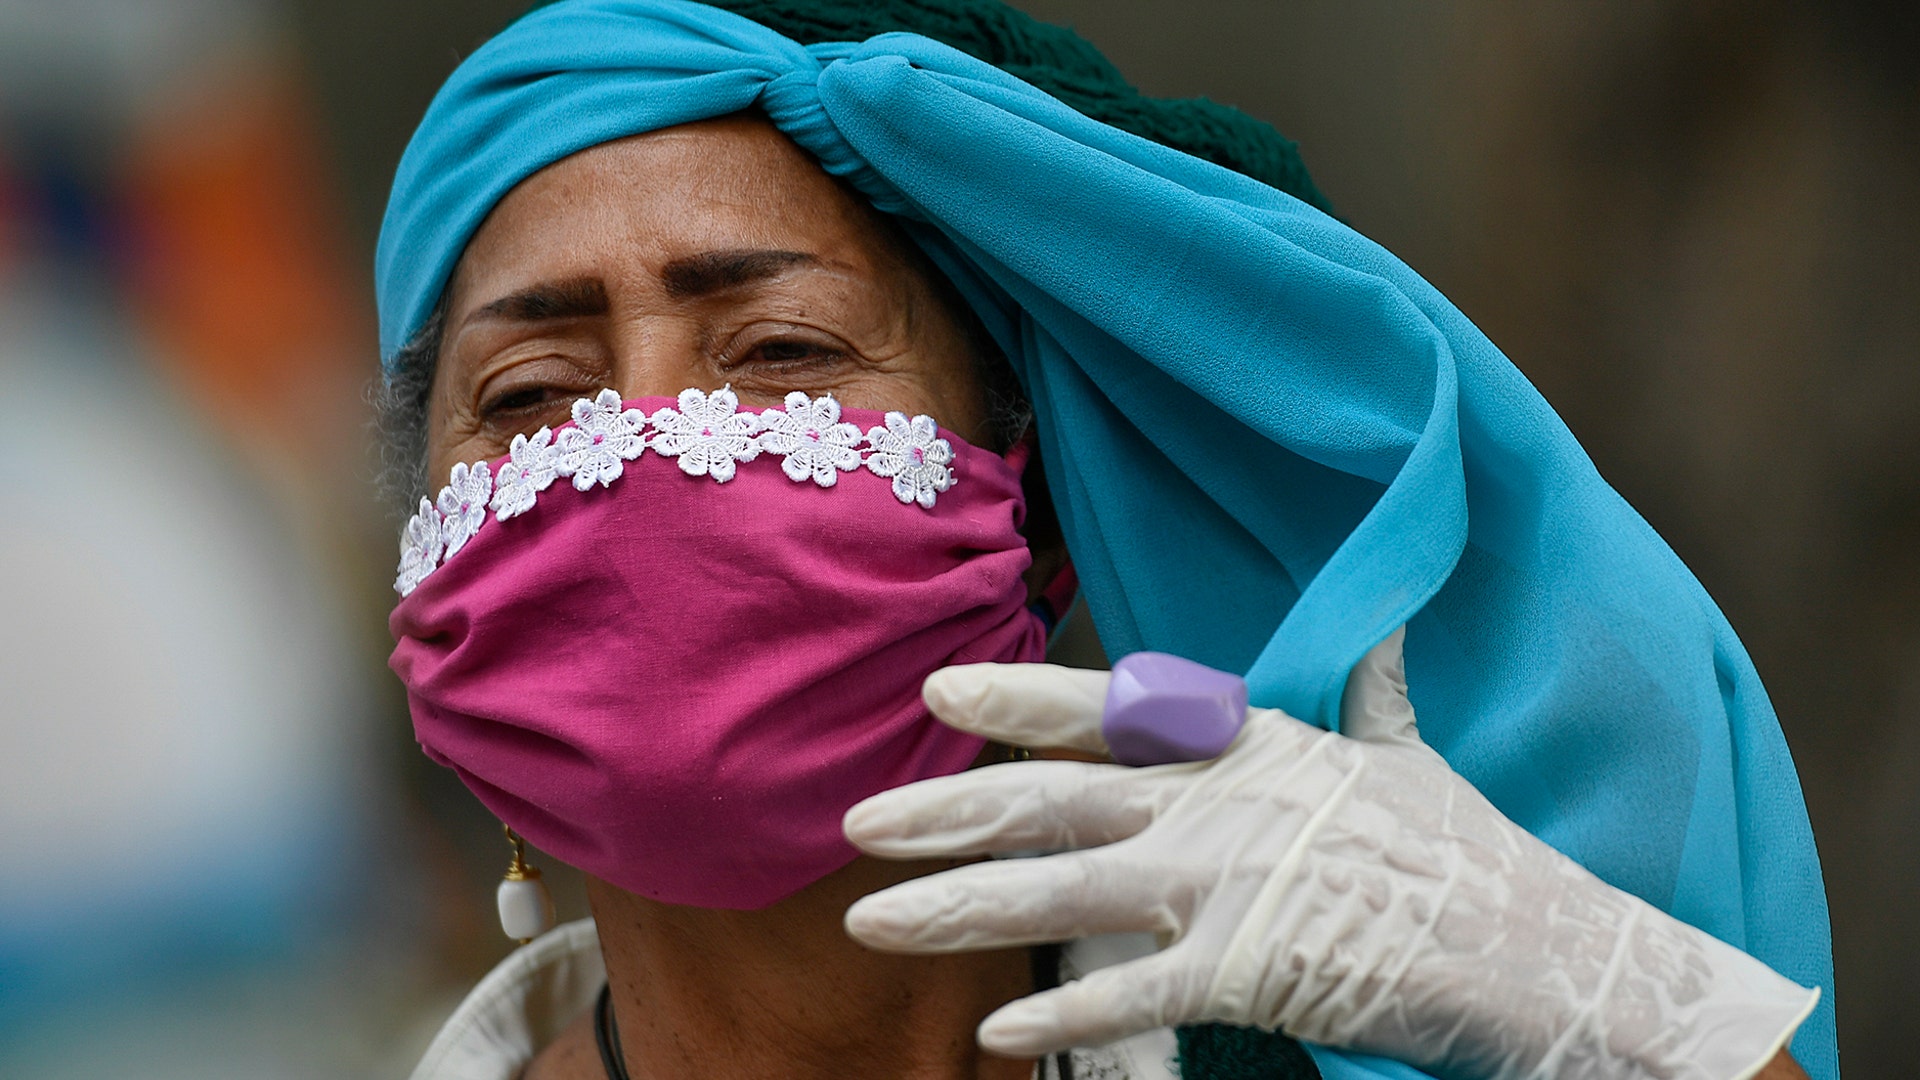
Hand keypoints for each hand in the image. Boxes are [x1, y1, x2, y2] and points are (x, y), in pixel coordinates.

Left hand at [842, 630, 1817, 1079]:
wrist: (1539, 951)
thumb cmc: (1467, 856)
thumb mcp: (1406, 755)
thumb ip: (1373, 691)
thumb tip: (1389, 624)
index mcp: (1251, 745)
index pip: (1113, 711)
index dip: (1020, 699)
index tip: (937, 690)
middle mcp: (1222, 803)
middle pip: (1057, 798)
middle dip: (947, 810)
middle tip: (856, 820)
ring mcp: (1232, 884)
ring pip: (1066, 886)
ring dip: (959, 906)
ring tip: (871, 918)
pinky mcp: (1252, 970)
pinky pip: (1133, 989)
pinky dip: (1064, 1005)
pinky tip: (996, 1027)